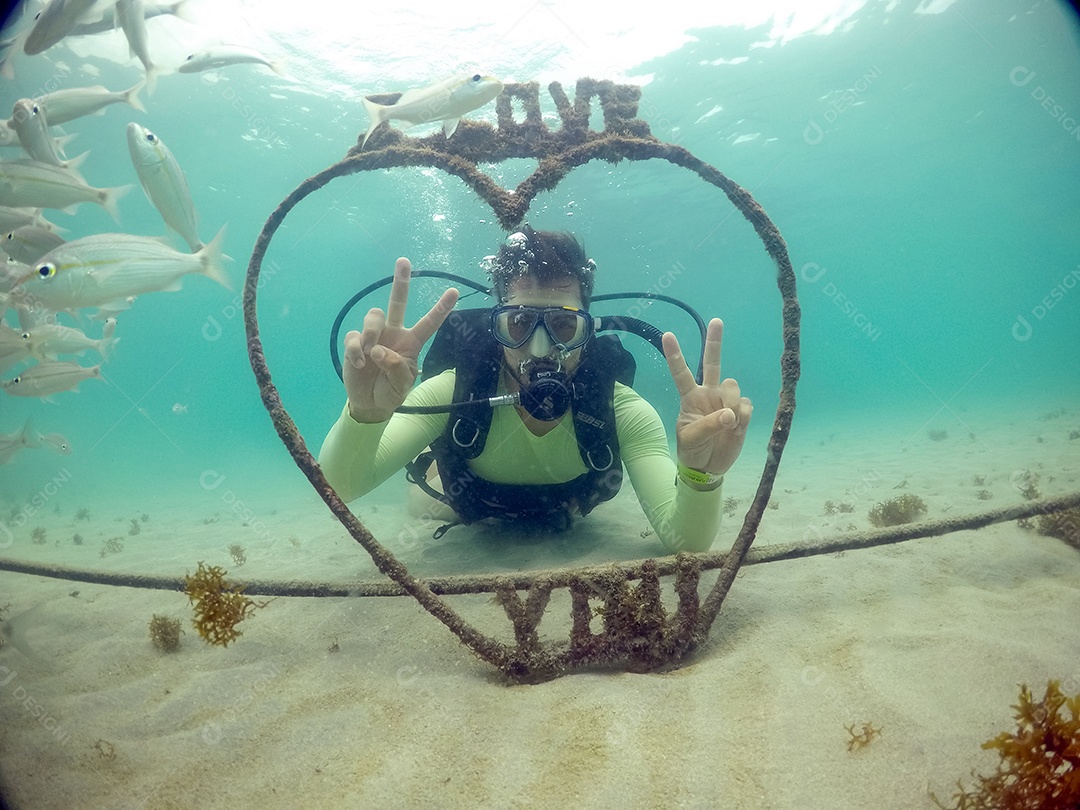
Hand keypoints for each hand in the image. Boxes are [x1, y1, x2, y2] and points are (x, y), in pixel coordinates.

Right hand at [344, 257, 458, 421]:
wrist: (369, 402)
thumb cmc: (390, 391)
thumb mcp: (401, 385)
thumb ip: (396, 369)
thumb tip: (379, 351)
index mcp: (411, 342)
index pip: (429, 323)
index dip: (441, 308)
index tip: (454, 291)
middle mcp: (394, 333)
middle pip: (397, 302)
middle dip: (401, 281)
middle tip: (404, 261)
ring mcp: (374, 335)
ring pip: (374, 316)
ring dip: (372, 334)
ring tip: (370, 356)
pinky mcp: (355, 341)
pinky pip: (354, 335)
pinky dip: (355, 349)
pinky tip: (359, 363)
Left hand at [662, 318, 751, 475]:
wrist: (708, 466)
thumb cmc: (693, 449)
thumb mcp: (692, 439)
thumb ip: (709, 425)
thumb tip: (730, 414)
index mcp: (690, 397)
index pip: (681, 373)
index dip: (675, 355)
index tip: (667, 335)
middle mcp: (708, 393)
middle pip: (712, 363)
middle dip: (714, 342)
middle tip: (716, 321)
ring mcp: (726, 401)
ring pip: (733, 386)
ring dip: (732, 404)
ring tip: (729, 424)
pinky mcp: (742, 411)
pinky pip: (747, 405)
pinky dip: (743, 418)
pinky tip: (736, 429)